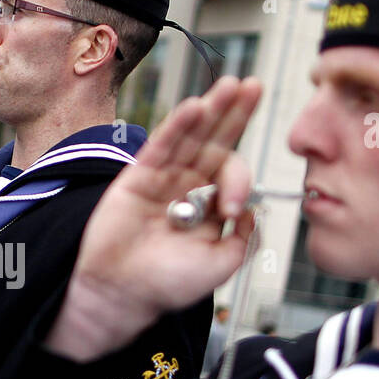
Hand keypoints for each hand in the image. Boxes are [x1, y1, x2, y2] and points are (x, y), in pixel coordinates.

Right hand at [45, 76, 263, 361]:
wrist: (123, 294)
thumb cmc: (167, 284)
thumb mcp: (220, 265)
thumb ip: (243, 239)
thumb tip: (250, 211)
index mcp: (208, 207)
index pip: (231, 174)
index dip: (238, 181)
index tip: (230, 206)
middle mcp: (187, 188)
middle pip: (215, 142)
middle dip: (235, 114)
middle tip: (254, 86)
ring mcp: (162, 179)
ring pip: (190, 138)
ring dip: (211, 110)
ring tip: (232, 85)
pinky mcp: (137, 177)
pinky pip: (160, 146)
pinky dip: (177, 126)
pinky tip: (194, 108)